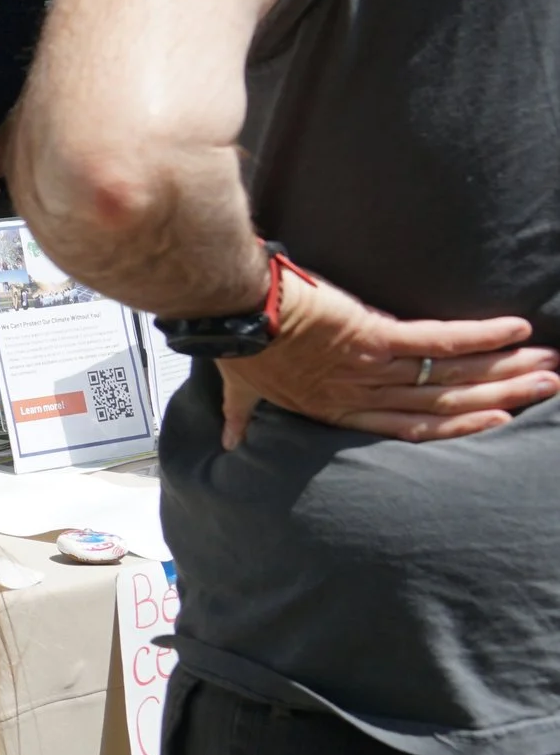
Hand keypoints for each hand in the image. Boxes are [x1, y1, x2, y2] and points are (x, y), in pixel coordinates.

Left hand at [217, 268, 559, 448]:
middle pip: (443, 400)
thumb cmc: (236, 345)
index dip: (457, 424)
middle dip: (499, 394)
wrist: (227, 310)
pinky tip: (513, 331)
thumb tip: (231, 444)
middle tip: (546, 386)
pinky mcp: (370, 334)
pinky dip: (476, 336)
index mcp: (335, 409)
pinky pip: (434, 339)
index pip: (409, 425)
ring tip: (545, 364)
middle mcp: (360, 393)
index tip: (495, 418)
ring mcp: (368, 366)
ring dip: (502, 368)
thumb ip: (243, 418)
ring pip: (448, 373)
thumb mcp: (241, 391)